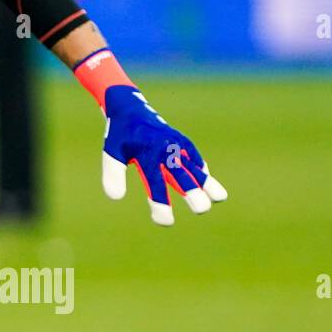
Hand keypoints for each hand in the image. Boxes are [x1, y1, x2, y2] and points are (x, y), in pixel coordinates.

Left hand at [100, 86, 228, 225]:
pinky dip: (202, 171)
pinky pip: (195, 159)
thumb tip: (115, 198)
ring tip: (219, 198)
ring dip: (207, 182)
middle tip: (201, 210)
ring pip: (195, 167)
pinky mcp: (184, 142)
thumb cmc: (120, 136)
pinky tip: (210, 185)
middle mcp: (165, 150)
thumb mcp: (111, 153)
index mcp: (146, 154)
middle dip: (193, 193)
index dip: (161, 203)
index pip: (156, 183)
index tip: (166, 221)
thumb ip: (113, 174)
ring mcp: (177, 145)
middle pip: (182, 175)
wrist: (131, 109)